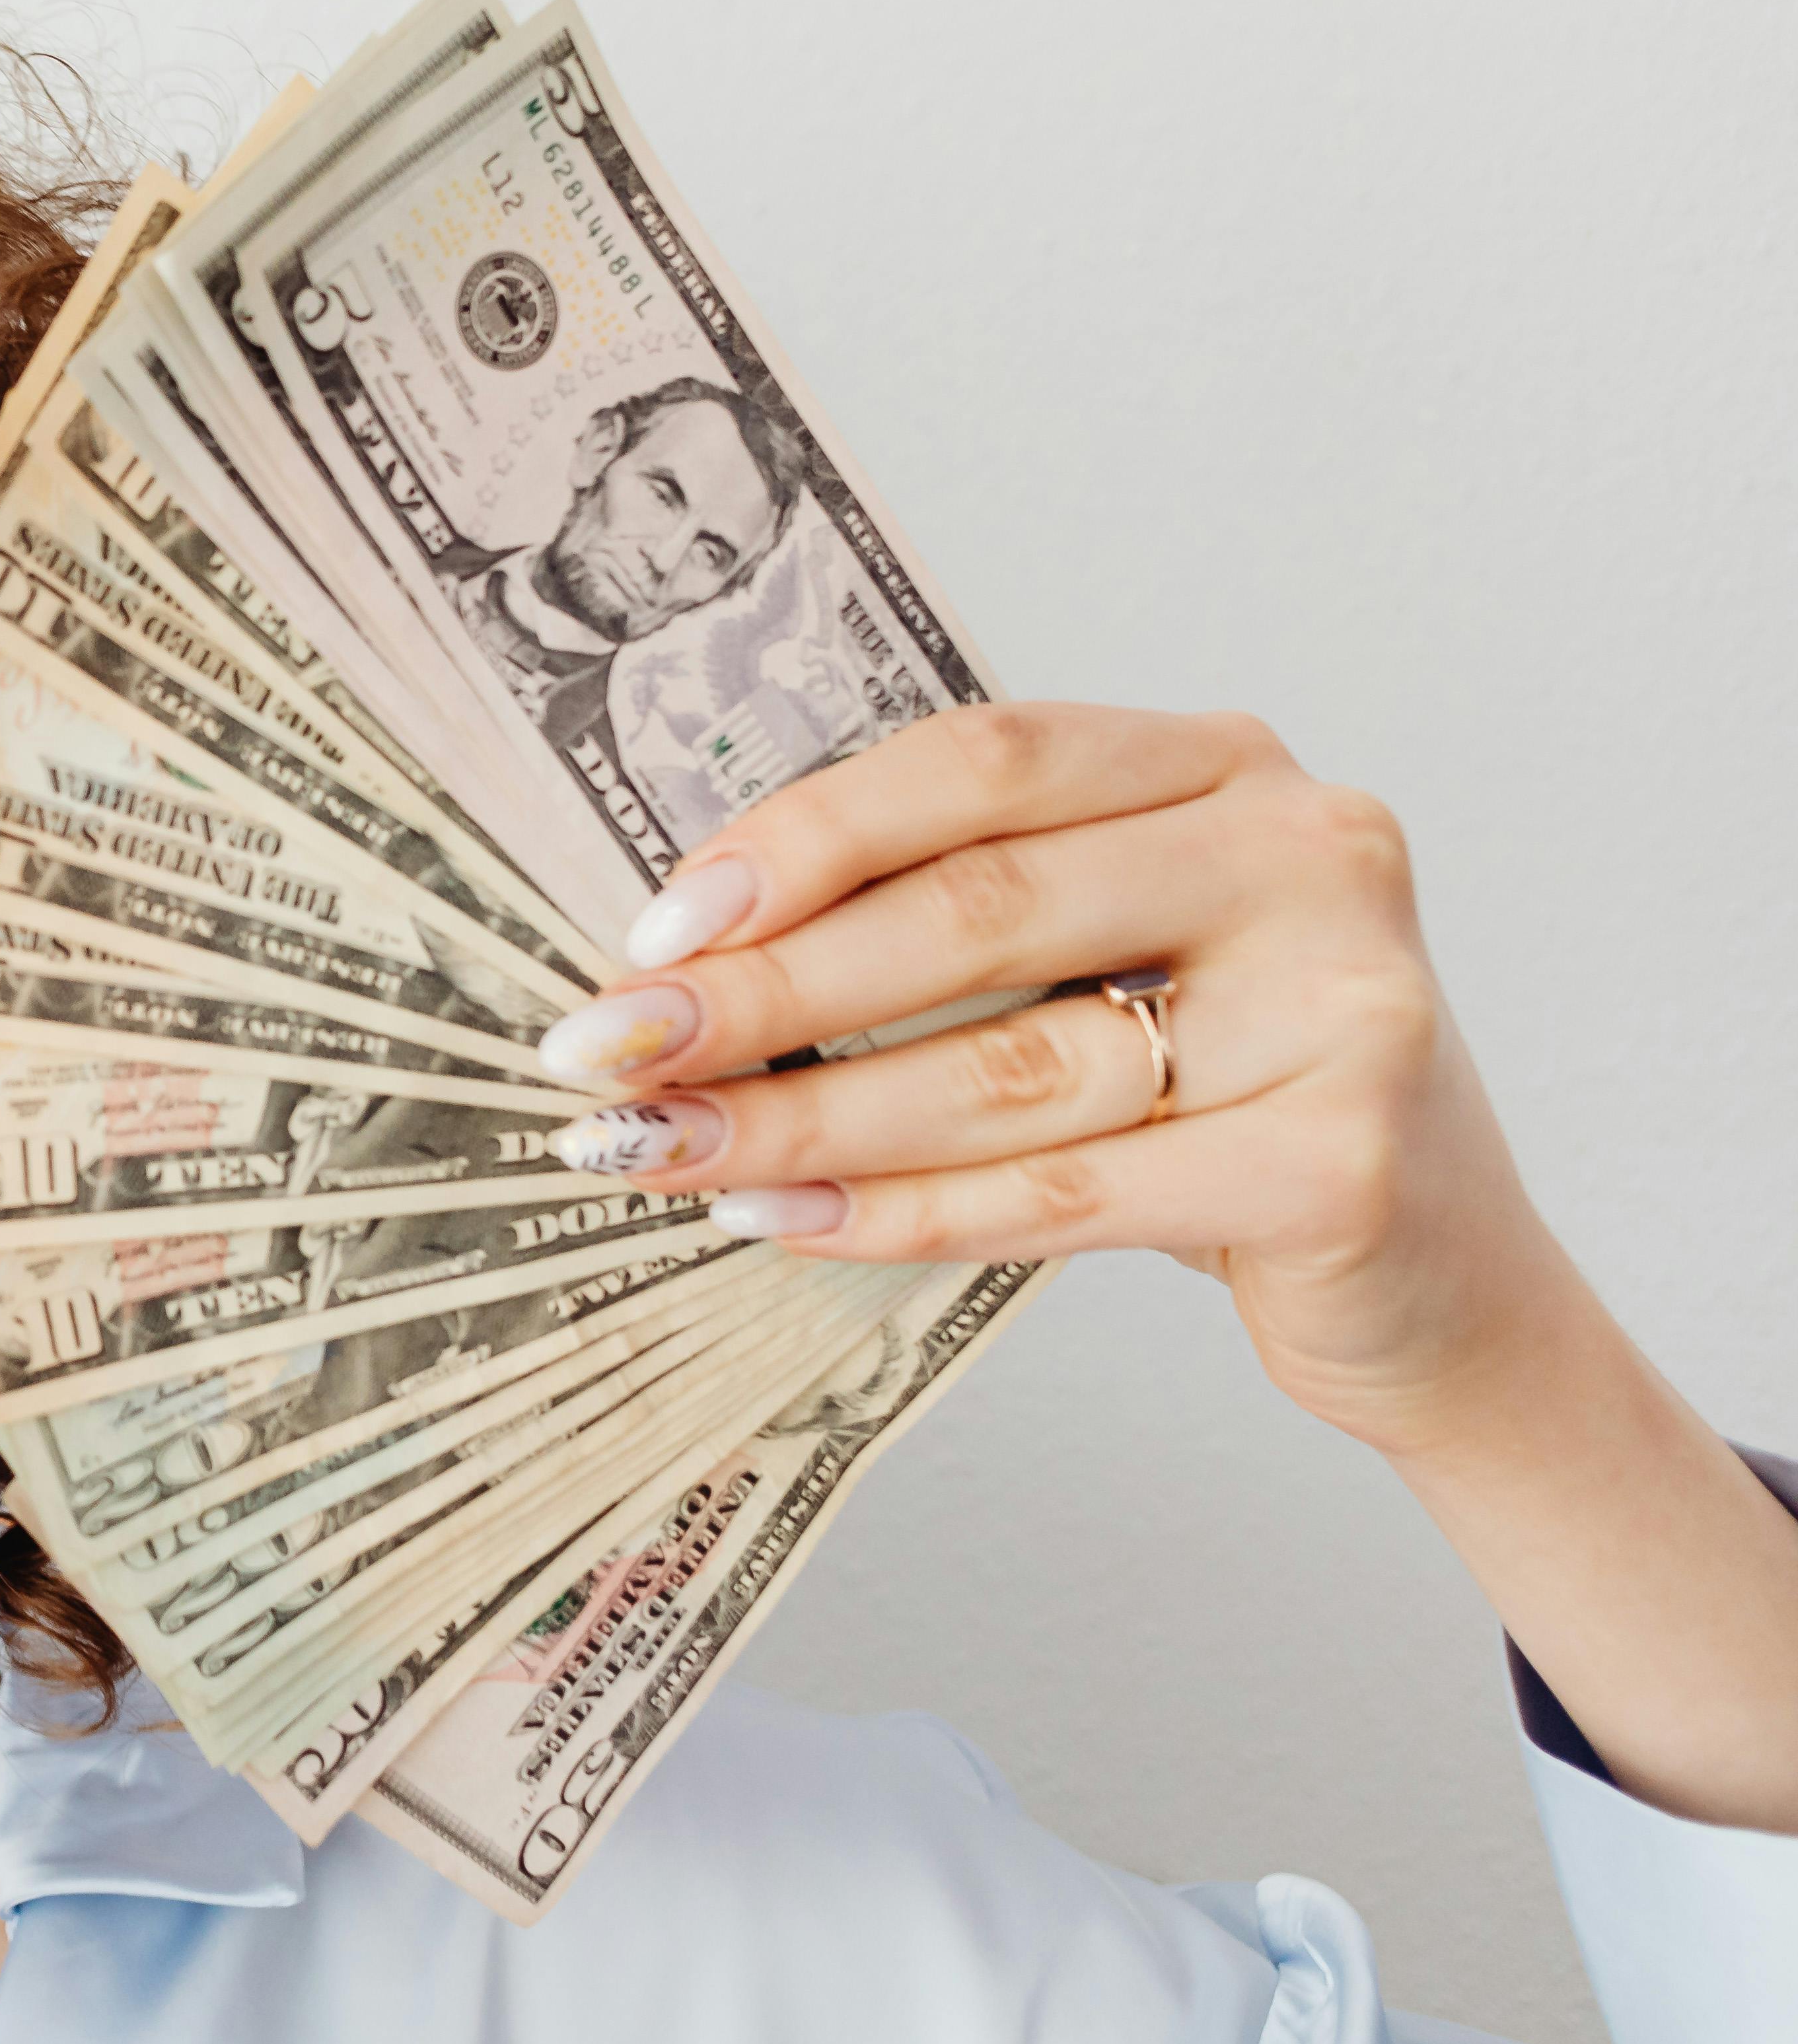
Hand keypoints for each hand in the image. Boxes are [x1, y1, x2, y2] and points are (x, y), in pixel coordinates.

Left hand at [536, 703, 1562, 1453]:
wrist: (1439, 1279)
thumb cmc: (1231, 1096)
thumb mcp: (1114, 963)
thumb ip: (959, 917)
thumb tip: (688, 957)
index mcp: (1222, 766)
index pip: (974, 764)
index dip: (798, 840)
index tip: (648, 930)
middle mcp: (1302, 852)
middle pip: (972, 913)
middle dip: (762, 992)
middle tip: (604, 1053)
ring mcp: (1343, 1004)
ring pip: (1003, 1068)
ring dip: (800, 1117)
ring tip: (660, 1150)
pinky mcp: (1341, 1161)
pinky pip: (1065, 1192)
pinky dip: (903, 1212)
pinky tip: (783, 1219)